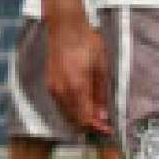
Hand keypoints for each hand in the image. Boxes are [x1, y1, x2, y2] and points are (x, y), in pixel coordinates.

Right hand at [45, 14, 112, 136]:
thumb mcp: (101, 69)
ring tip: (95, 116)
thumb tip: (102, 116)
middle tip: (104, 125)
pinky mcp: (50, 83)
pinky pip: (61, 104)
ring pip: (66, 113)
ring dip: (80, 119)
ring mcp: (53, 87)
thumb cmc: (86, 43)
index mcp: (76, 87)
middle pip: (75, 119)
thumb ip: (100, 95)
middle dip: (89, 125)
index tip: (108, 131)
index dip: (98, 128)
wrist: (65, 26)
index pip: (86, 119)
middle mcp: (61, 91)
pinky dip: (72, 110)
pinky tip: (81, 106)